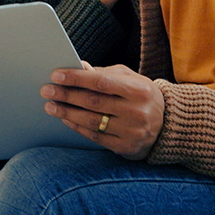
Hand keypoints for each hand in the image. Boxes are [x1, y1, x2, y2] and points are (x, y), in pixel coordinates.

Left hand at [41, 63, 164, 159]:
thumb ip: (106, 73)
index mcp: (139, 90)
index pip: (101, 82)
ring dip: (66, 112)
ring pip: (91, 121)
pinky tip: (65, 118)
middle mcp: (136, 111)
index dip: (77, 78)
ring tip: (50, 105)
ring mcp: (131, 131)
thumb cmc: (142, 96)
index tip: (56, 75)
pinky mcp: (125, 147)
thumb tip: (80, 67)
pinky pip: (94, 136)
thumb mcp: (130, 79)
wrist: (168, 126)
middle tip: (46, 90)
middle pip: (93, 102)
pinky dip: (76, 126)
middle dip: (66, 95)